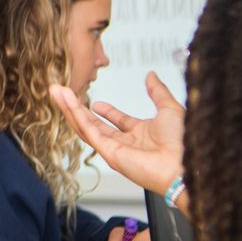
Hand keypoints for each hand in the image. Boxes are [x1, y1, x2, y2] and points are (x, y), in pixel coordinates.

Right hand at [50, 71, 184, 196]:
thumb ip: (157, 92)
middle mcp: (125, 143)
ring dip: (69, 108)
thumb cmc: (183, 143)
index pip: (116, 121)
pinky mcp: (108, 153)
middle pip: (94, 123)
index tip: (95, 101)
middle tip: (61, 91)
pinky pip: (88, 131)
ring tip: (56, 91)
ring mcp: (114, 149)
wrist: (185, 164)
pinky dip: (75, 115)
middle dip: (76, 107)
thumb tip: (151, 76)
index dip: (105, 110)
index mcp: (140, 134)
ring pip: (85, 127)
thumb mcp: (169, 109)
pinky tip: (67, 101)